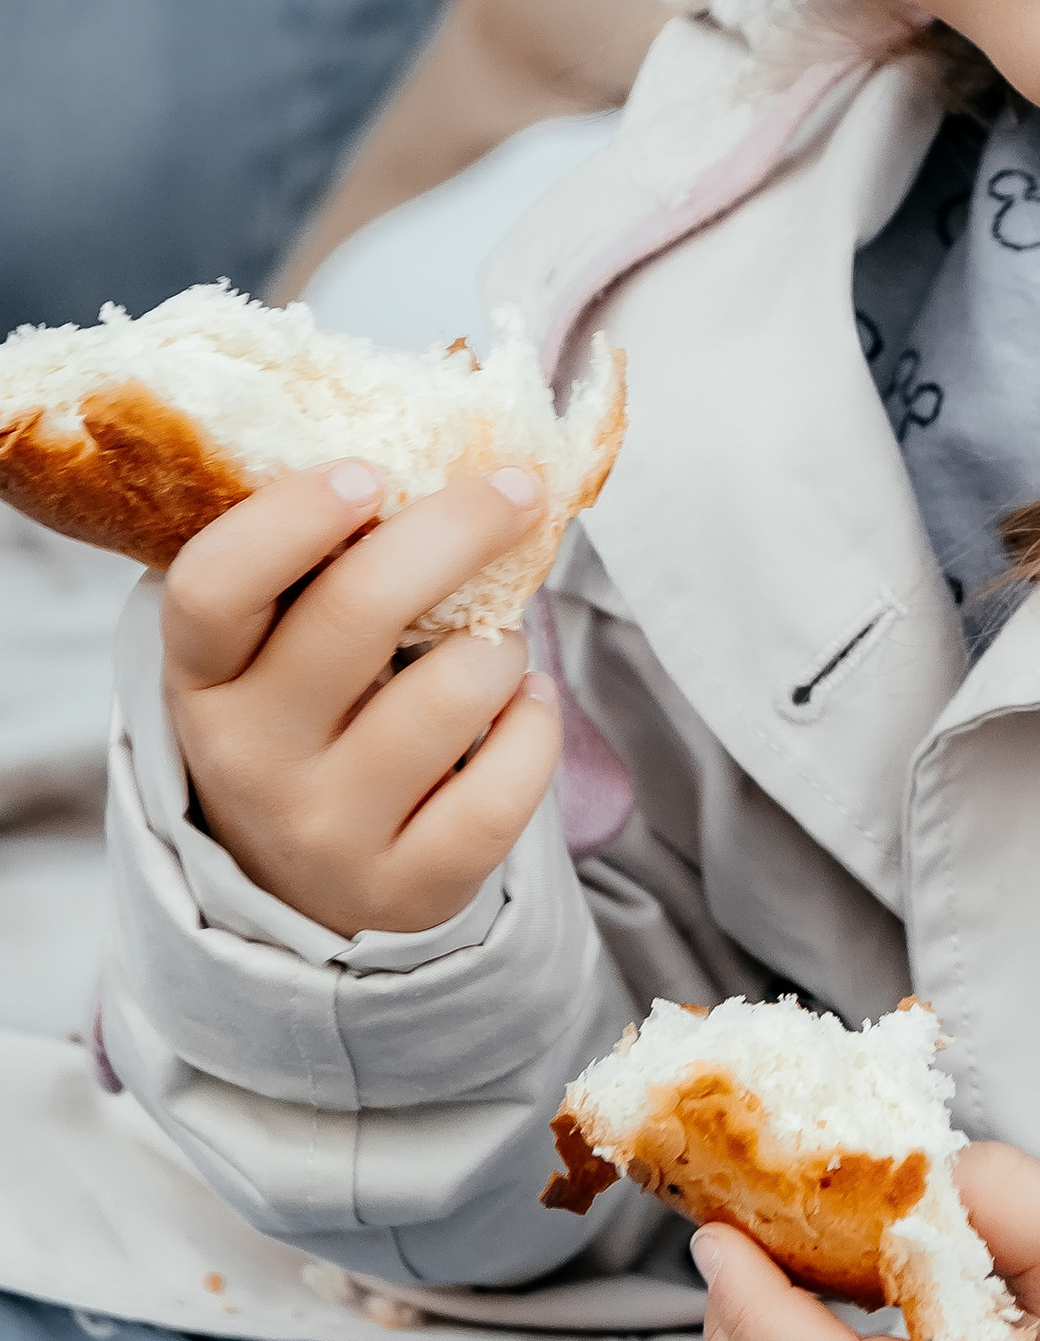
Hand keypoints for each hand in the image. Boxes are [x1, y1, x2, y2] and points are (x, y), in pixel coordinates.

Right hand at [164, 464, 562, 937]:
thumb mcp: (276, 652)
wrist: (307, 889)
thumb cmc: (312, 721)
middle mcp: (247, 758)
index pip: (212, 586)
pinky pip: (507, 781)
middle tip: (515, 492)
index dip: (291, 516)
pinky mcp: (406, 889)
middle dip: (456, 530)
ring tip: (492, 650)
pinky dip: (537, 726)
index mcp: (202, 677)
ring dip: (502, 646)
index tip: (370, 471)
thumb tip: (443, 451)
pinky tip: (523, 711)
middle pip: (355, 612)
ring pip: (455, 690)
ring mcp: (324, 831)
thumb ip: (321, 567)